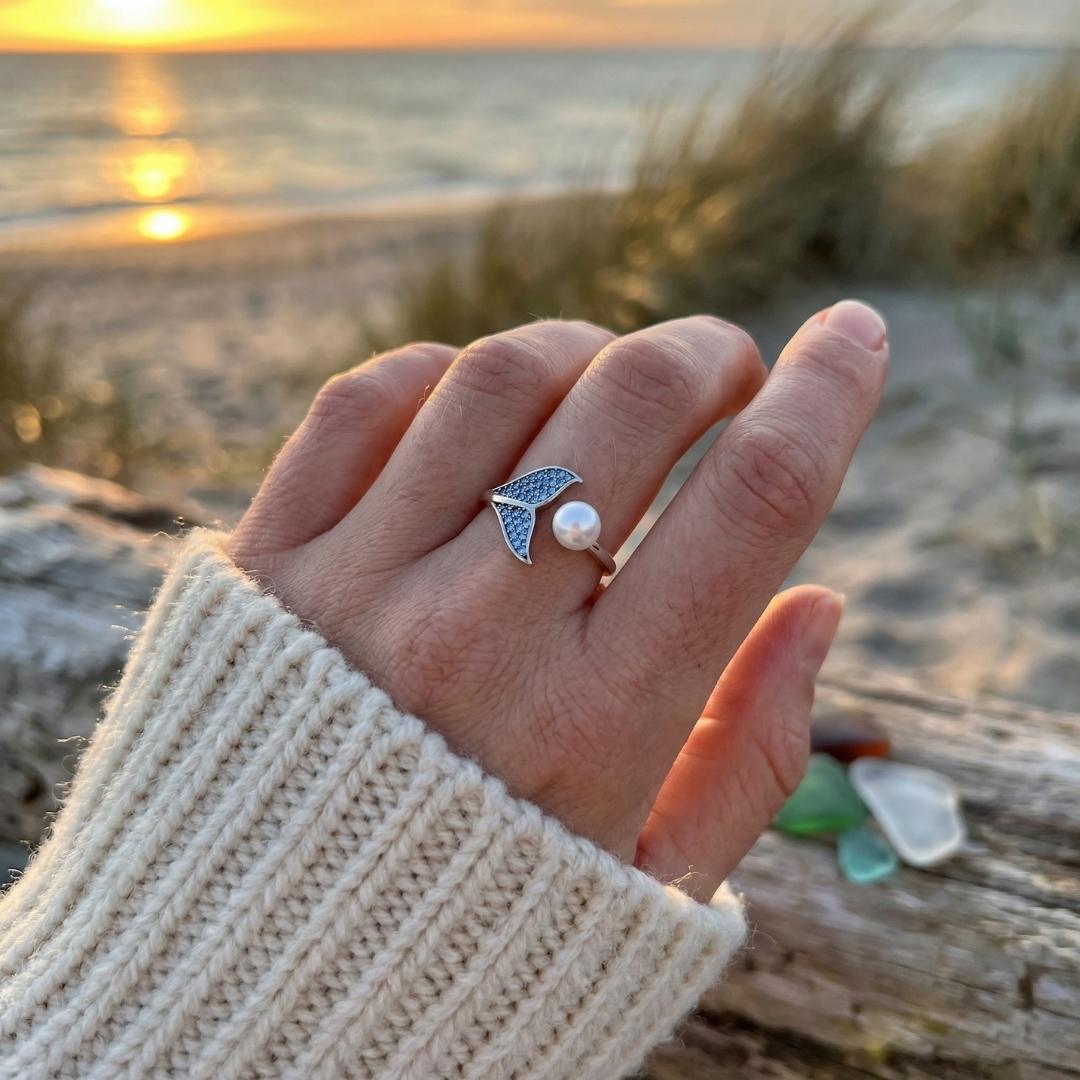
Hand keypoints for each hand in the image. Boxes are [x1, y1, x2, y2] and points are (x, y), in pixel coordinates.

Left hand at [229, 301, 887, 899]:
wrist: (260, 975)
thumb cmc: (482, 932)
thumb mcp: (656, 884)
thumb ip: (754, 748)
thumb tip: (817, 596)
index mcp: (594, 727)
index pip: (751, 506)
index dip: (830, 395)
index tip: (859, 337)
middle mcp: (472, 640)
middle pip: (627, 404)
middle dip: (706, 355)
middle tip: (727, 371)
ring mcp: (353, 588)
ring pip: (500, 378)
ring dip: (584, 350)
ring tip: (608, 383)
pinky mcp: (265, 562)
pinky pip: (366, 402)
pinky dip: (447, 375)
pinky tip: (484, 409)